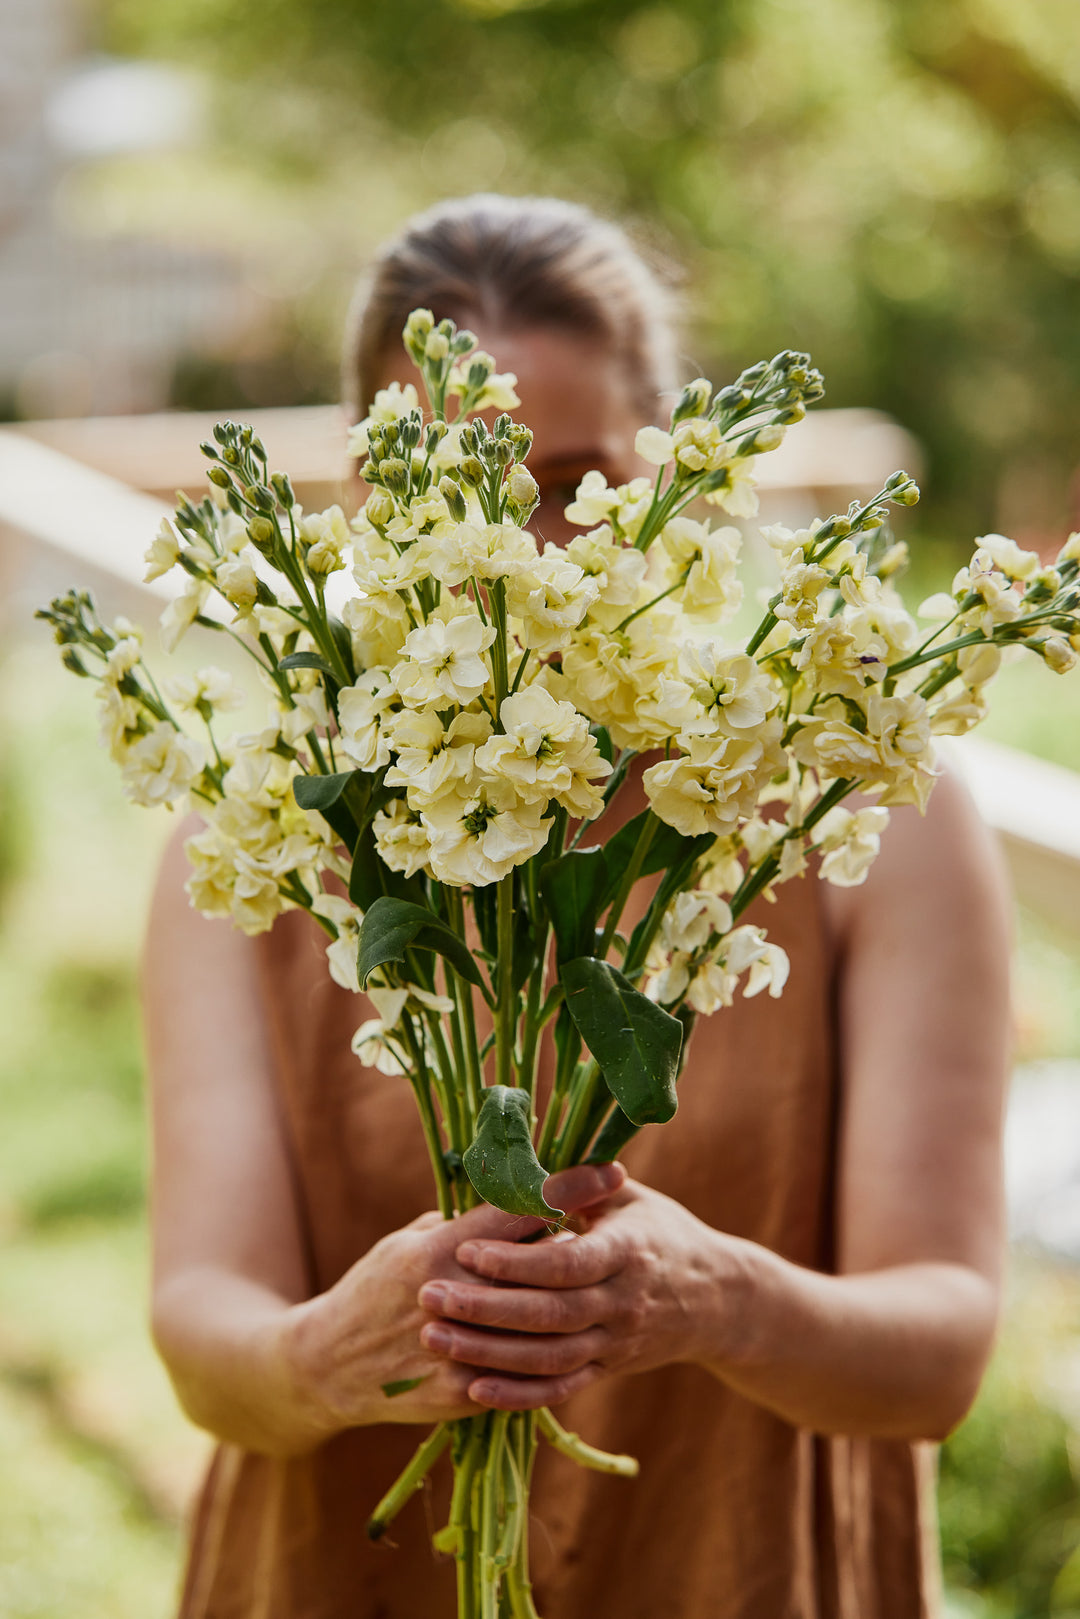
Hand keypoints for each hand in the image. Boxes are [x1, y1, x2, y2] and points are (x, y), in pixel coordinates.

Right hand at [281, 1162, 626, 1432]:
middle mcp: (451, 1296)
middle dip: (584, 1243)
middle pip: (540, 1263)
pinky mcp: (461, 1392)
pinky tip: (572, 1334)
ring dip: (573, 1297)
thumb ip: (463, 1226)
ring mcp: (458, 1349)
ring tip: (597, 1281)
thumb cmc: (372, 1288)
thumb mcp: (408, 1242)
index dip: (569, 1188)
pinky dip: (550, 1350)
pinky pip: (525, 1373)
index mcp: (437, 1248)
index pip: (518, 1208)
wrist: (327, 1366)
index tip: (610, 1172)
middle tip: (616, 1228)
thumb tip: (520, 1203)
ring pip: (542, 1321)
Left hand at [418, 1177, 740, 1410]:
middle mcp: (623, 1303)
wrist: (716, 1299)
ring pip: (548, 1358)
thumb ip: (581, 1185)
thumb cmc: (663, 1232)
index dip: (516, 1261)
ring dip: (488, 1353)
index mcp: (627, 1252)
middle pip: (549, 1315)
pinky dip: (517, 1395)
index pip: (566, 1263)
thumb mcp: (632, 1198)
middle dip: (485, 1309)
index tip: (466, 1250)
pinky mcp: (607, 1371)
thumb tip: (524, 1163)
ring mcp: (615, 1343)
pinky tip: (474, 1389)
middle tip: (429, 1297)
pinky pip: (559, 1389)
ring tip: (435, 1338)